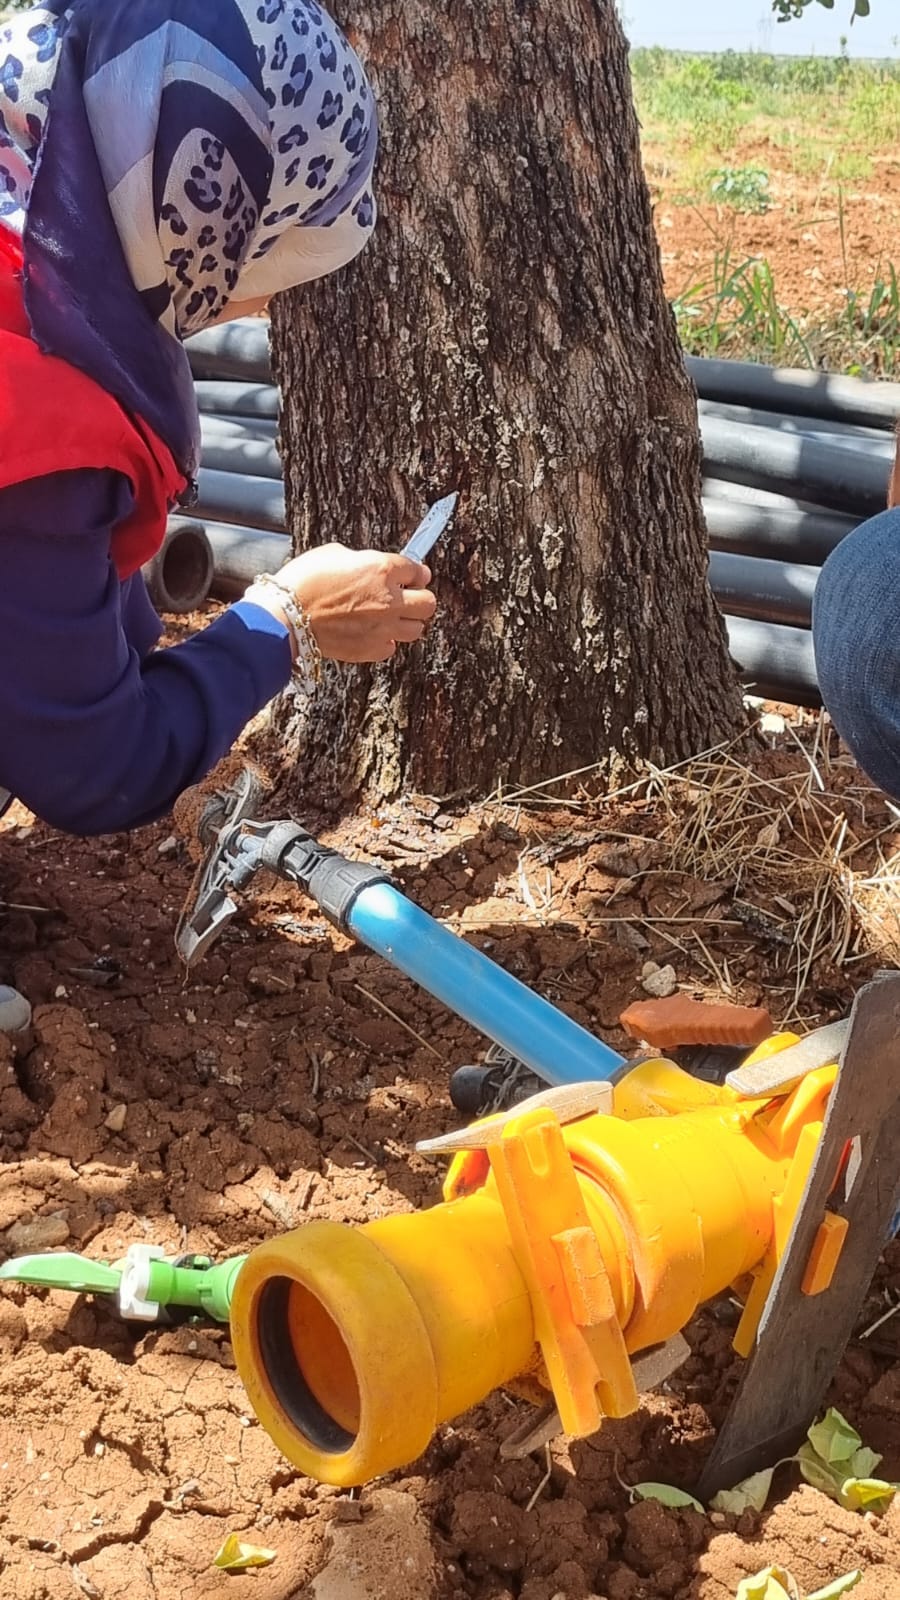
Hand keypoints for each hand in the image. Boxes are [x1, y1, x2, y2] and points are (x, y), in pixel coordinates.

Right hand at [276, 543, 436, 662]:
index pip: (418, 570)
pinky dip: (385, 640)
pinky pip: (391, 646)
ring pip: (416, 629)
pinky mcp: (372, 650)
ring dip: (406, 622)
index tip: (414, 575)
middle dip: (420, 598)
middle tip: (408, 597)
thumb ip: (363, 561)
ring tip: (389, 618)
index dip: (416, 573)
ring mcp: (383, 628)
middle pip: (428, 603)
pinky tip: (371, 632)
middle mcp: (390, 600)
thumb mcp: (335, 554)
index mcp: (382, 569)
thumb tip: (371, 566)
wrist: (286, 616)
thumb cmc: (304, 581)